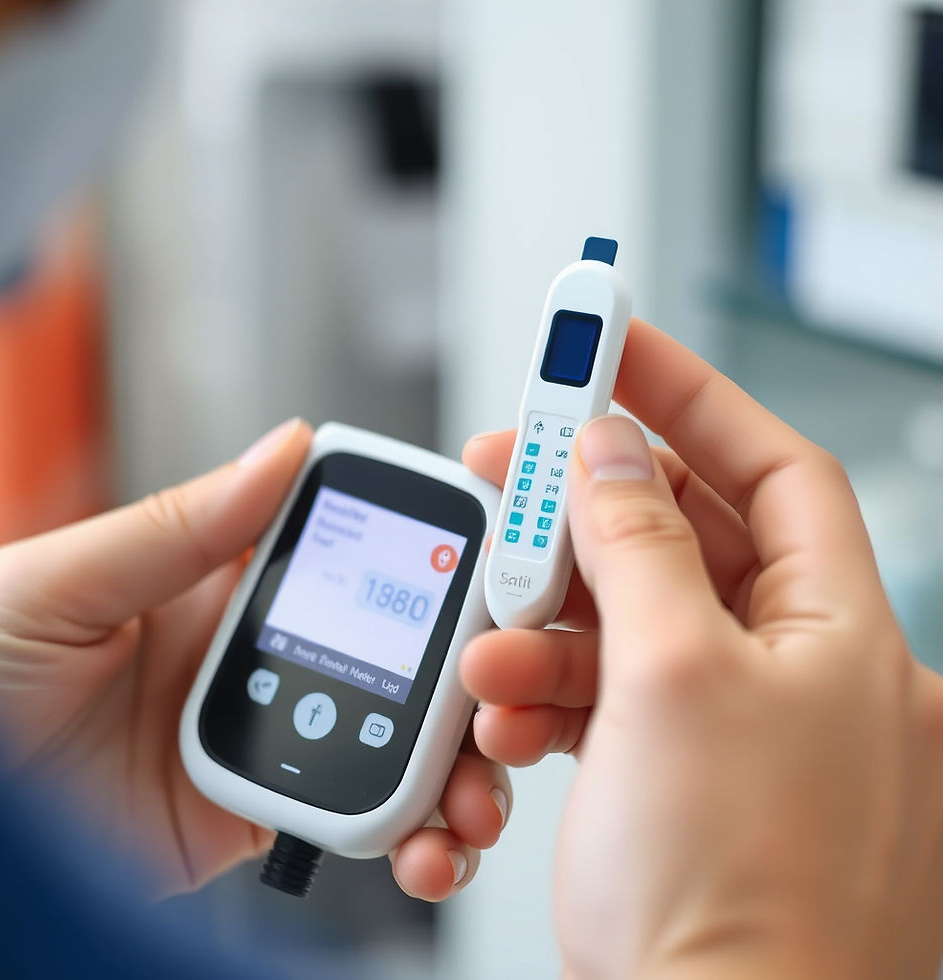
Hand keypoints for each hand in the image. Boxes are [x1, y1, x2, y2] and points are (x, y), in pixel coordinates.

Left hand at [0, 419, 509, 900]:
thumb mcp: (56, 587)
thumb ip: (174, 527)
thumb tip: (280, 450)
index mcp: (217, 579)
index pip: (345, 551)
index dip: (424, 552)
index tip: (489, 559)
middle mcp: (258, 650)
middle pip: (393, 648)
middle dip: (465, 668)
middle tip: (507, 688)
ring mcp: (270, 732)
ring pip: (393, 734)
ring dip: (454, 761)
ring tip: (474, 791)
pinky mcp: (263, 813)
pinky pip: (356, 814)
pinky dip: (407, 833)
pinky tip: (423, 842)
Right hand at [460, 319, 942, 978]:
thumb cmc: (737, 906)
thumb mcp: (672, 679)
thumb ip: (636, 542)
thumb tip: (610, 450)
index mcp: (841, 636)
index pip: (769, 466)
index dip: (691, 396)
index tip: (612, 348)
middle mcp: (796, 671)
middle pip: (681, 532)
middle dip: (586, 505)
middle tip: (510, 468)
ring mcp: (731, 721)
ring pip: (627, 613)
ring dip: (548, 614)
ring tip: (495, 637)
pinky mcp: (673, 767)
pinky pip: (605, 688)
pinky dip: (548, 684)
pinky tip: (508, 708)